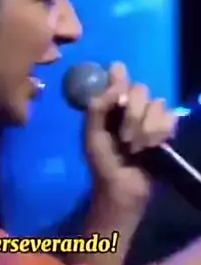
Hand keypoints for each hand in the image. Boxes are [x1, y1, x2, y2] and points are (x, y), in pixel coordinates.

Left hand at [85, 62, 176, 206]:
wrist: (122, 188)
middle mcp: (133, 107)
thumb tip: (116, 84)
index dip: (119, 76)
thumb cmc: (103, 163)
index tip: (118, 83)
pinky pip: (170, 119)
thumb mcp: (93, 135)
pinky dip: (160, 134)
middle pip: (141, 89)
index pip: (119, 78)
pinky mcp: (167, 131)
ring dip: (145, 129)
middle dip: (133, 114)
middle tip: (124, 137)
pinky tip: (152, 147)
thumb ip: (98, 108)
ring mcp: (151, 118)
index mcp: (112, 105)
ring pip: (157, 104)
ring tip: (136, 148)